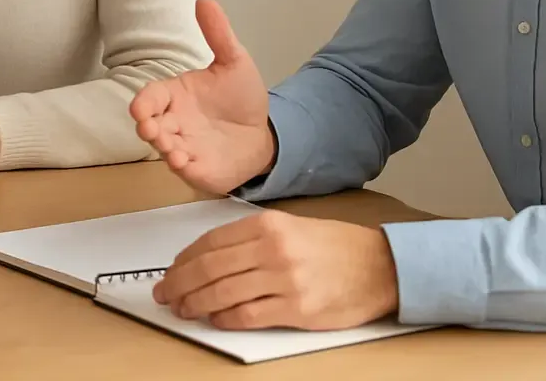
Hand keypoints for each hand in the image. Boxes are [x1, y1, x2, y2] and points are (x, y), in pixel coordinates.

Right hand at [130, 0, 273, 192]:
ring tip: (171, 148)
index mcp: (176, 96)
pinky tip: (184, 161)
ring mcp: (184, 147)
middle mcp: (174, 122)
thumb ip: (218, 34)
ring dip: (163, 148)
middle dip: (147, 127)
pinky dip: (181, 166)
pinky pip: (184, 169)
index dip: (143, 103)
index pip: (150, 97)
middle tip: (150, 128)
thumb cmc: (240, 98)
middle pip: (150, 125)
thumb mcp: (234, 62)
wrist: (262, 133)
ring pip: (164, 148)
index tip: (140, 107)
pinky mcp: (198, 169)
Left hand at [152, 211, 398, 329]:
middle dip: (180, 283)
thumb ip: (252, 240)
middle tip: (165, 294)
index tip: (171, 270)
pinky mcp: (297, 309)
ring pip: (223, 293)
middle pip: (210, 268)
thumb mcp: (291, 228)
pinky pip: (248, 315)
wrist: (380, 266)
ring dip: (196, 304)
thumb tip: (209, 259)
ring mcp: (284, 280)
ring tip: (183, 309)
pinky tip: (215, 320)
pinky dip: (225, 319)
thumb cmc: (335, 247)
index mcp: (268, 225)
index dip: (184, 259)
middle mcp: (273, 249)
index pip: (211, 242)